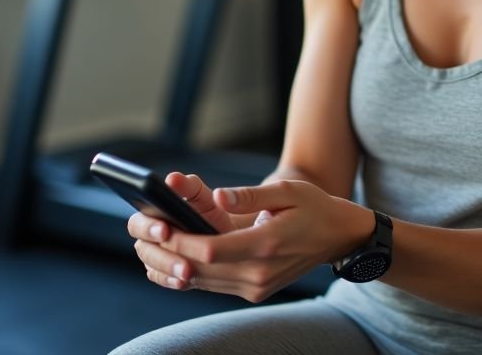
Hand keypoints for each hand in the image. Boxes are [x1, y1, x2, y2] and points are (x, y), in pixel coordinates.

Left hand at [128, 178, 371, 302]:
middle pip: (201, 269)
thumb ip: (251, 194)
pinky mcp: (254, 291)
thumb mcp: (288, 191)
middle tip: (142, 237)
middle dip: (168, 254)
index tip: (159, 227)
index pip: (212, 249)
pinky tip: (170, 261)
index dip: (181, 241)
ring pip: (204, 282)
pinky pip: (214, 286)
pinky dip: (190, 275)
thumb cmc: (313, 207)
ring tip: (149, 247)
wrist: (338, 238)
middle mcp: (259, 273)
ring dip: (173, 267)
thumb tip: (219, 195)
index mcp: (267, 245)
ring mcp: (257, 287)